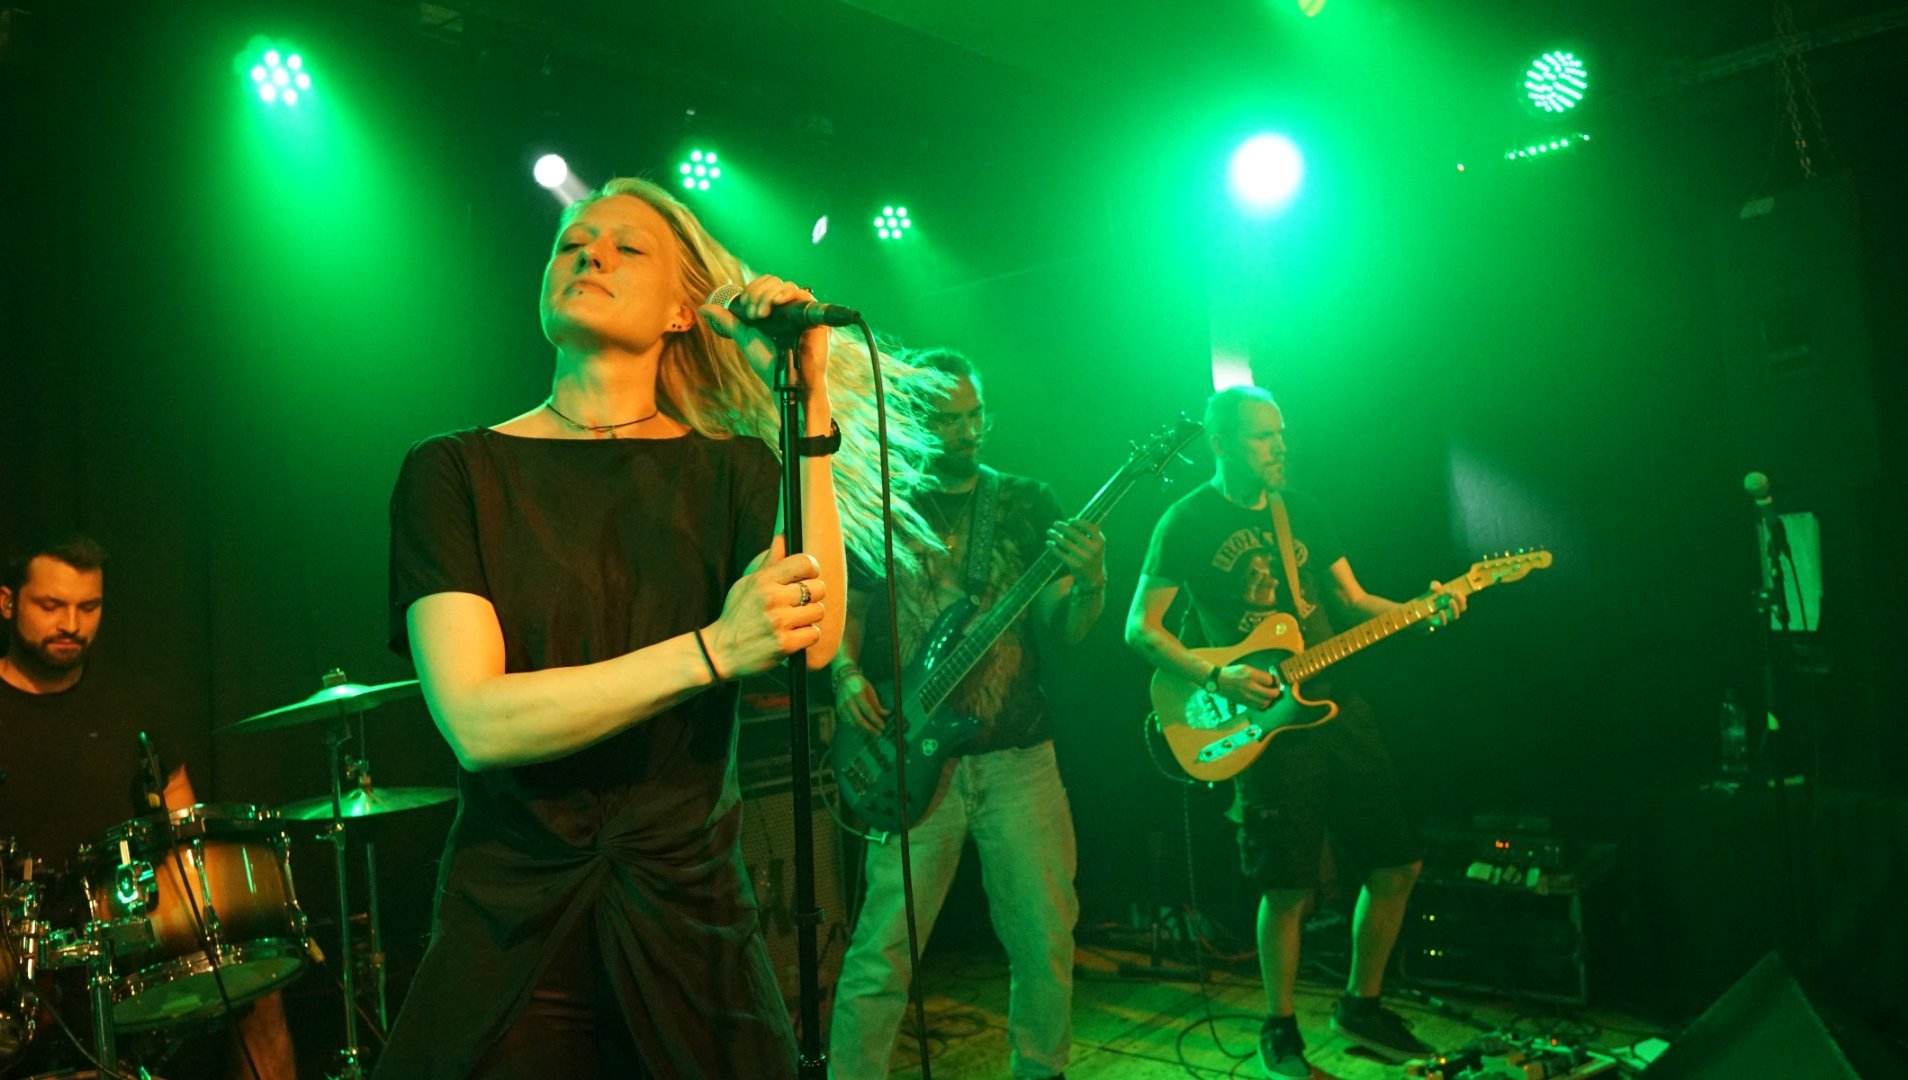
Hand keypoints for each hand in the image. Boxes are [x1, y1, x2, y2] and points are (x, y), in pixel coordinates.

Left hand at [697, 275, 831, 396]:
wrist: (784, 380)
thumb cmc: (768, 361)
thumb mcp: (744, 335)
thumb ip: (727, 320)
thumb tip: (702, 308)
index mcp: (774, 308)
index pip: (764, 284)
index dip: (752, 290)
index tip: (745, 308)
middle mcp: (789, 306)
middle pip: (773, 281)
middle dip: (757, 293)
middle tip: (753, 314)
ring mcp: (801, 310)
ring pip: (784, 285)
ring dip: (767, 296)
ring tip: (761, 315)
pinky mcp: (814, 316)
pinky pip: (802, 294)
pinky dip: (786, 294)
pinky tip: (776, 304)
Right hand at [702, 537, 827, 677]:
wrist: (720, 652)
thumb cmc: (737, 615)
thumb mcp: (747, 584)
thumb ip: (770, 561)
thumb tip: (783, 536)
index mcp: (764, 580)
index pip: (805, 562)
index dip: (812, 569)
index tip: (808, 577)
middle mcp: (772, 598)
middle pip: (818, 588)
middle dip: (813, 597)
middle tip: (799, 604)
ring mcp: (779, 621)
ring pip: (818, 611)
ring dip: (810, 618)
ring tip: (794, 621)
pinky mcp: (785, 644)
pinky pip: (814, 634)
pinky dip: (806, 636)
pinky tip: (793, 636)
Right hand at [834, 667, 889, 734]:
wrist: (844, 678)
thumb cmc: (859, 683)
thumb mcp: (870, 690)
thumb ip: (877, 704)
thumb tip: (886, 714)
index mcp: (858, 695)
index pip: (868, 711)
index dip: (876, 720)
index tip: (883, 726)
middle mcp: (848, 702)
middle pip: (859, 720)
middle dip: (870, 729)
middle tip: (878, 733)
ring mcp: (842, 707)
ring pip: (853, 724)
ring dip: (863, 730)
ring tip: (872, 732)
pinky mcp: (839, 710)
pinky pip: (847, 722)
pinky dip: (856, 727)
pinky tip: (863, 729)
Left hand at [1046, 518, 1105, 587]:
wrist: (1094, 577)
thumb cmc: (1092, 555)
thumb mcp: (1096, 544)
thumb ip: (1088, 533)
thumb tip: (1071, 521)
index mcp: (1100, 541)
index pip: (1089, 527)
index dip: (1078, 522)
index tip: (1069, 520)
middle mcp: (1094, 550)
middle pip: (1075, 534)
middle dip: (1063, 527)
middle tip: (1055, 523)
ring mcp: (1085, 559)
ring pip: (1066, 543)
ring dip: (1056, 536)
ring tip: (1049, 531)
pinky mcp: (1076, 566)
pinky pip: (1061, 554)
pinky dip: (1053, 547)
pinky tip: (1048, 543)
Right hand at [1214, 663, 1280, 709]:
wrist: (1218, 681)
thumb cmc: (1233, 673)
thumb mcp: (1246, 668)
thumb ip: (1259, 674)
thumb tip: (1271, 680)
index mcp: (1251, 675)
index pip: (1270, 681)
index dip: (1274, 680)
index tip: (1274, 680)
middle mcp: (1250, 687)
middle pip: (1271, 694)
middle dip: (1276, 692)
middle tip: (1275, 689)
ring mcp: (1247, 697)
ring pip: (1266, 703)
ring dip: (1270, 699)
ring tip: (1268, 695)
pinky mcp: (1244, 703)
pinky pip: (1258, 707)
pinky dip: (1263, 705)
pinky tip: (1262, 700)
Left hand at [1423, 579, 1466, 632]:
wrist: (1417, 613)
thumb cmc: (1428, 601)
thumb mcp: (1431, 591)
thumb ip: (1434, 585)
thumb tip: (1437, 587)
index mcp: (1453, 603)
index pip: (1462, 600)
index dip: (1460, 595)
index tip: (1454, 590)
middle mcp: (1451, 611)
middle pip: (1462, 608)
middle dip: (1461, 600)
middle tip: (1456, 593)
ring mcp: (1445, 618)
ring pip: (1455, 616)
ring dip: (1455, 608)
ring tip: (1451, 601)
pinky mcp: (1437, 623)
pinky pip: (1443, 623)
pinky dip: (1443, 617)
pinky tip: (1441, 611)